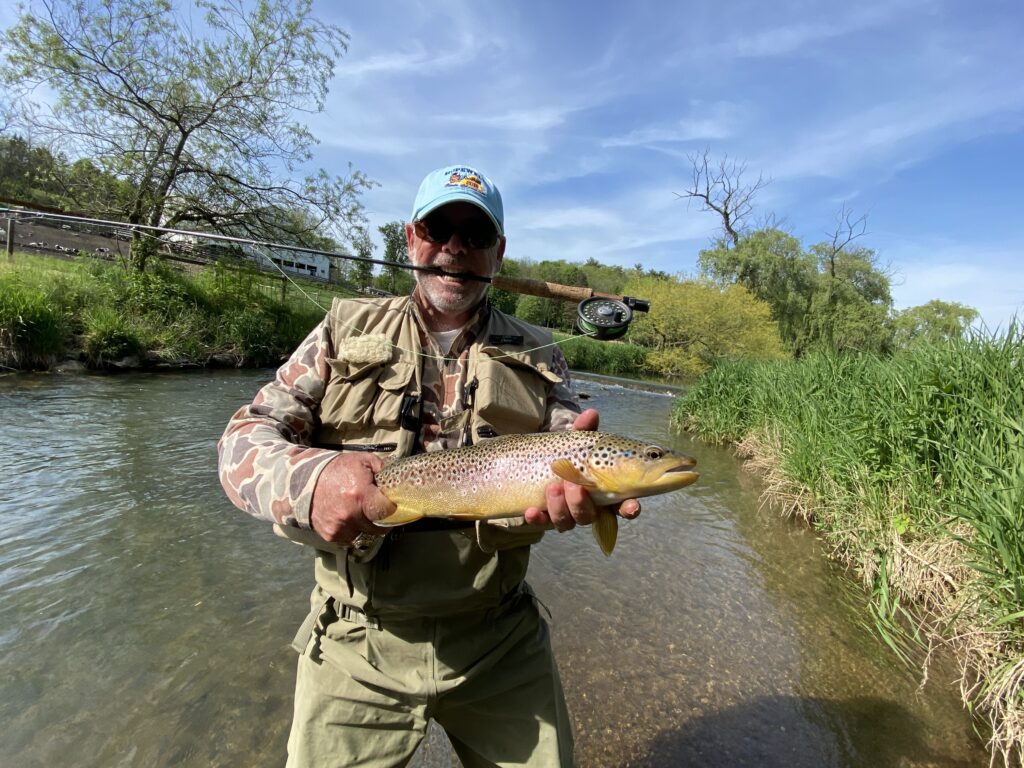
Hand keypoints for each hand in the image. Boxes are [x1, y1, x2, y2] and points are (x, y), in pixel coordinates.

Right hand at [309, 453, 396, 543]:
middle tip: (378, 511)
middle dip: (381, 520)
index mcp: (360, 495)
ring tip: (362, 514)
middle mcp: (350, 515)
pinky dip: (352, 531)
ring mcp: (339, 527)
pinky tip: (349, 518)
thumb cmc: (337, 469)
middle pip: (379, 528)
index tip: (391, 505)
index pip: (388, 512)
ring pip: (365, 536)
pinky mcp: (330, 535)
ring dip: (366, 528)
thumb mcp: (363, 461)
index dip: (392, 509)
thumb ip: (383, 469)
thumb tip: (398, 481)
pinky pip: (350, 539)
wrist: (304, 479)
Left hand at [523, 408, 640, 530]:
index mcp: (604, 491)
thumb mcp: (574, 440)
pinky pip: (542, 523)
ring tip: (553, 487)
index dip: (629, 508)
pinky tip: (531, 511)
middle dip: (581, 503)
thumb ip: (583, 430)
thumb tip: (591, 414)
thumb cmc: (567, 453)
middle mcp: (587, 507)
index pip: (622, 506)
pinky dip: (537, 519)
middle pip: (590, 516)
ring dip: (561, 507)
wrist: (536, 462)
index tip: (631, 505)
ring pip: (568, 522)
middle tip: (574, 485)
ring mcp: (566, 514)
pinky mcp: (545, 517)